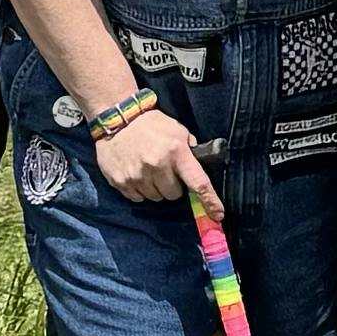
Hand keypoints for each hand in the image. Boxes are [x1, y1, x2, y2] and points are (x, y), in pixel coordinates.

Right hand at [93, 103, 214, 209]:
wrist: (118, 120)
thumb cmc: (151, 125)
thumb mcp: (177, 130)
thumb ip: (190, 150)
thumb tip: (199, 170)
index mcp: (176, 152)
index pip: (198, 183)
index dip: (210, 201)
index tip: (218, 215)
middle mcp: (157, 166)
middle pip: (174, 195)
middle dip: (172, 186)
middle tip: (164, 170)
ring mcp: (137, 176)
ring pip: (156, 198)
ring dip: (156, 188)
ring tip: (148, 169)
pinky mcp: (120, 182)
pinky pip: (138, 198)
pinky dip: (140, 189)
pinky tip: (136, 172)